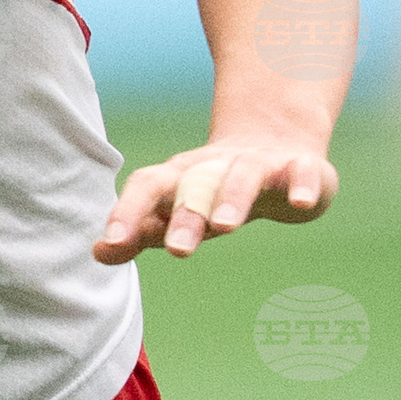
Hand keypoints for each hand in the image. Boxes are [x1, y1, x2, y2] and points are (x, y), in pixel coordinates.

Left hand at [94, 135, 336, 263]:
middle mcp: (216, 166)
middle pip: (195, 184)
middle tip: (176, 249)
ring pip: (243, 176)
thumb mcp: (178, 209)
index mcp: (181, 177)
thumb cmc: (214, 189)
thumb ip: (142, 232)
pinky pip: (302, 172)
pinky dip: (302, 185)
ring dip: (232, 198)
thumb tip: (98, 253)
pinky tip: (300, 203)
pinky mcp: (301, 167)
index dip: (128, 211)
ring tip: (225, 227)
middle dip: (184, 214)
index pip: (149, 186)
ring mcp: (260, 164)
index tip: (112, 240)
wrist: (276, 146)